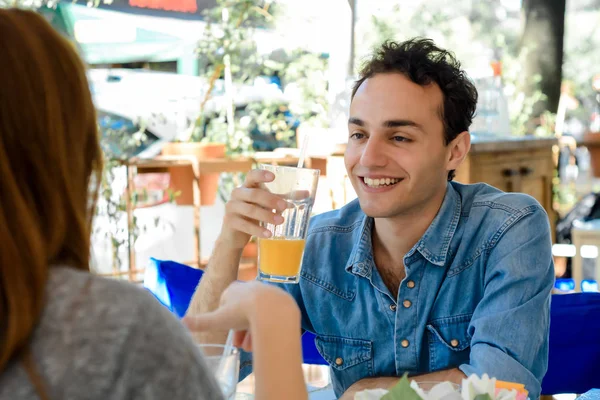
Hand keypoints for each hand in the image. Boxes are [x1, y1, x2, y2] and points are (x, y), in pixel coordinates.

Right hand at [183, 281, 299, 351]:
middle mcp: (250, 287)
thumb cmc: (242, 313)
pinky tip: (266, 337)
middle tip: (242, 346)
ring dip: (253, 332)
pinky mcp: (280, 299)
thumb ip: (200, 322)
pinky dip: (266, 326)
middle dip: (240, 331)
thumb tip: (180, 323)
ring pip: (257, 315)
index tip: (229, 335)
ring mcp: (266, 292)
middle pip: (242, 312)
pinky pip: (271, 315)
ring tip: (253, 346)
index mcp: (233, 289)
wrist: (272, 309)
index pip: (226, 305)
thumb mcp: (218, 320)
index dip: (226, 322)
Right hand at [221, 169, 287, 249]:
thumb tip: (307, 193)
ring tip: (281, 221)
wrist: (234, 235)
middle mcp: (237, 194)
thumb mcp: (267, 204)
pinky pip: (245, 225)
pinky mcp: (230, 222)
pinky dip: (258, 230)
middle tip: (284, 207)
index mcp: (247, 186)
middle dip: (271, 200)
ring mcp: (231, 207)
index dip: (261, 175)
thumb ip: (284, 198)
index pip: (252, 175)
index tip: (273, 176)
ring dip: (267, 215)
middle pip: (254, 194)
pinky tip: (268, 234)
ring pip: (250, 210)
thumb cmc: (253, 214)